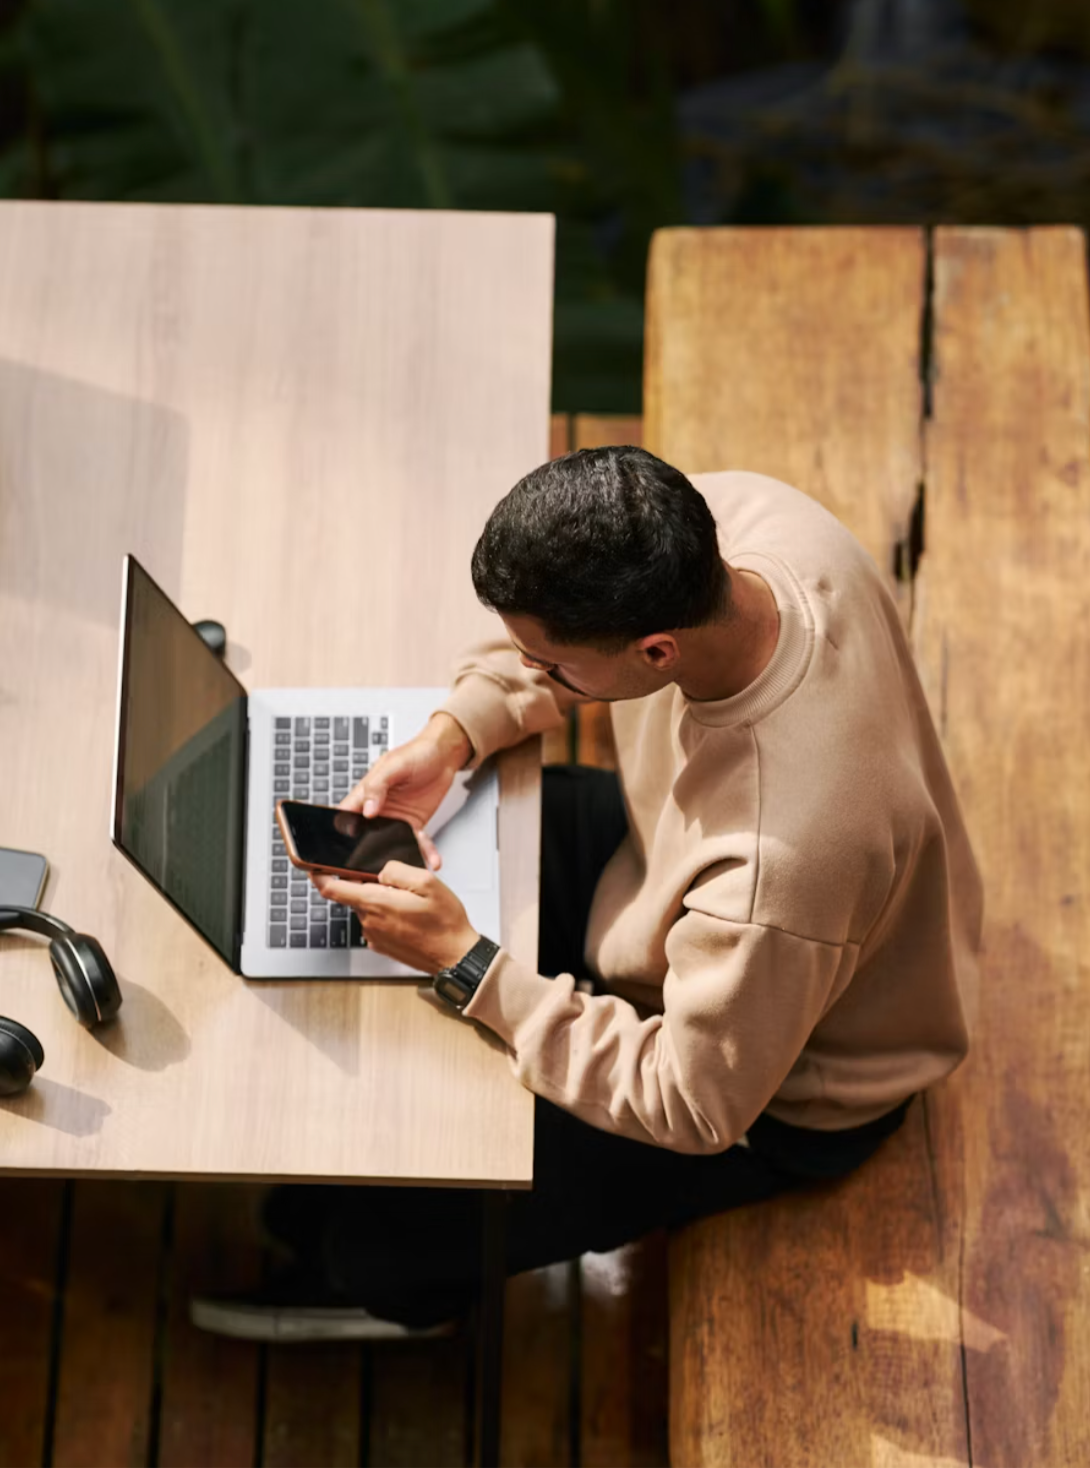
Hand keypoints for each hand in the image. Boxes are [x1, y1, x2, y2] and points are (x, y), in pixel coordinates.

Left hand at [311, 861, 479, 973]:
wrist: (455, 956)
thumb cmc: (445, 922)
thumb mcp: (427, 882)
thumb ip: (396, 870)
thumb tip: (380, 871)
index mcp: (376, 903)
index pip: (332, 888)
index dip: (318, 875)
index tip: (312, 866)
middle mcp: (369, 921)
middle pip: (355, 894)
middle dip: (370, 884)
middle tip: (400, 884)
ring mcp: (374, 936)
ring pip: (369, 908)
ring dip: (383, 901)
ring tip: (412, 904)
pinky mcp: (382, 945)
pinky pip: (378, 922)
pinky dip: (389, 916)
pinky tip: (411, 918)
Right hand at [336, 713, 471, 873]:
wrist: (445, 756)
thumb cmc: (416, 753)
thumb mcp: (394, 765)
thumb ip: (377, 786)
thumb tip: (367, 810)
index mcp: (364, 795)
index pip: (345, 818)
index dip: (338, 837)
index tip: (341, 855)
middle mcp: (377, 811)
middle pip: (365, 839)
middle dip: (368, 857)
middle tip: (373, 873)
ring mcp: (395, 820)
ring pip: (392, 846)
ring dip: (399, 859)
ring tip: (407, 872)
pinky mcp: (414, 825)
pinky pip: (417, 843)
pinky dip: (425, 853)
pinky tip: (432, 860)